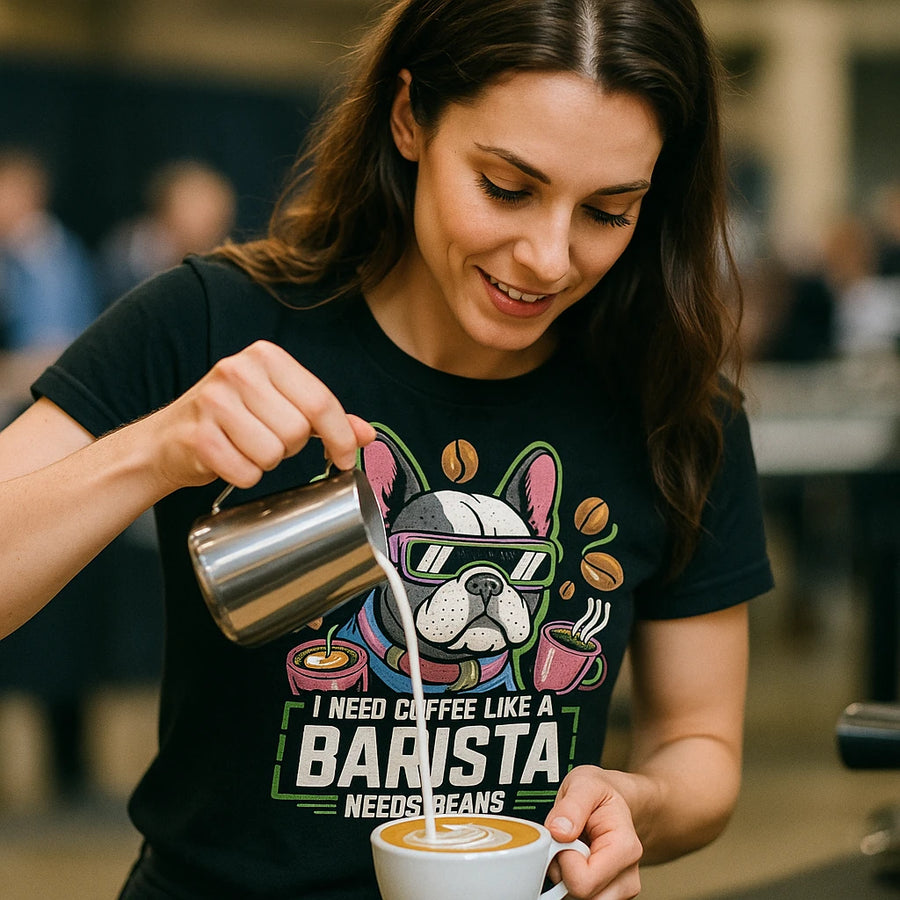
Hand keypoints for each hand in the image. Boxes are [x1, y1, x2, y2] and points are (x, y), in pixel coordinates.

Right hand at [148, 340, 374, 491]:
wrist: (165, 440)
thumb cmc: (231, 420)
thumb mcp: (279, 405)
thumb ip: (325, 416)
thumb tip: (366, 435)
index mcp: (265, 356)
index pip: (320, 401)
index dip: (340, 437)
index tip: (345, 458)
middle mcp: (238, 370)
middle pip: (297, 431)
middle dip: (291, 448)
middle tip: (270, 442)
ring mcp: (213, 402)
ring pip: (273, 454)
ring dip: (266, 462)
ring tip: (247, 448)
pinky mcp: (197, 437)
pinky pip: (246, 473)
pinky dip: (243, 476)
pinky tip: (228, 460)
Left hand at [545, 765, 642, 898]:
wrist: (615, 800)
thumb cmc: (601, 794)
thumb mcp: (584, 784)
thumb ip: (572, 806)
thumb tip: (559, 831)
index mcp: (625, 848)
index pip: (582, 881)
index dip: (563, 859)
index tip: (564, 836)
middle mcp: (628, 876)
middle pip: (581, 896)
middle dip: (563, 871)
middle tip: (567, 842)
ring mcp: (621, 889)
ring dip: (565, 877)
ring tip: (572, 848)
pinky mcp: (609, 895)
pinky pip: (578, 898)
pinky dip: (570, 881)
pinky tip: (576, 860)